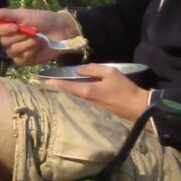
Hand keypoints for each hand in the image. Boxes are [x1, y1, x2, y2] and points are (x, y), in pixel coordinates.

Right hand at [0, 6, 81, 66]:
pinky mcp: (25, 60)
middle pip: (4, 42)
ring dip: (27, 43)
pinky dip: (30, 52)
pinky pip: (20, 59)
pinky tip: (38, 47)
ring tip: (38, 39)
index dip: (2, 30)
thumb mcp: (23, 14)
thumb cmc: (43, 19)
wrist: (61, 31)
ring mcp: (17, 52)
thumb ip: (3, 14)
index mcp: (6, 28)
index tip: (15, 26)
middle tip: (33, 31)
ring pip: (13, 50)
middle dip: (20, 36)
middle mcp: (9, 41)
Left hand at [37, 63, 151, 121]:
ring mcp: (89, 108)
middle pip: (66, 95)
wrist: (137, 108)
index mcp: (87, 91)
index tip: (43, 81)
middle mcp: (84, 101)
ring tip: (54, 89)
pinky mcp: (94, 111)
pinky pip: (79, 103)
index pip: (66, 87)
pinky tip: (70, 94)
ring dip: (63, 94)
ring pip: (72, 100)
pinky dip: (73, 98)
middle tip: (45, 85)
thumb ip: (93, 69)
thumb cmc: (124, 89)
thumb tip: (78, 70)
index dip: (55, 84)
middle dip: (56, 90)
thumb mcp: (111, 73)